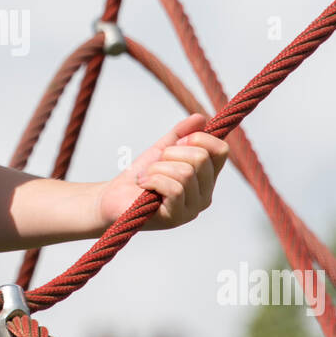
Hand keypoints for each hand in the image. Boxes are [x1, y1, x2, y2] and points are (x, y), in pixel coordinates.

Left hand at [94, 113, 230, 232]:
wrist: (114, 197)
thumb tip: (200, 118)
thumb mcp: (162, 149)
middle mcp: (205, 194)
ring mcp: (192, 208)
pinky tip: (144, 184)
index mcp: (206, 177)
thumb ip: (181, 134)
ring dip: (158, 168)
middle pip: (201, 158)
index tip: (176, 143)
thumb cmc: (140, 175)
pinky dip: (153, 180)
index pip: (221, 150)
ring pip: (186, 173)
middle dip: (171, 153)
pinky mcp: (176, 218)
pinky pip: (174, 189)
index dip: (198, 138)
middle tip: (156, 163)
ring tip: (147, 175)